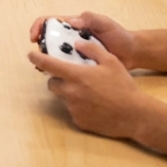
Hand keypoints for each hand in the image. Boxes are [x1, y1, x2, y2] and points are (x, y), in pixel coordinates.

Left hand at [27, 36, 147, 139]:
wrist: (136, 115)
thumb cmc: (124, 86)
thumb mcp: (111, 61)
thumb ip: (92, 50)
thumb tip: (77, 44)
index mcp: (76, 76)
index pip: (49, 65)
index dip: (37, 59)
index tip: (31, 55)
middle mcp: (71, 93)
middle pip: (52, 84)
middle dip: (58, 79)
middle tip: (72, 77)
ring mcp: (74, 109)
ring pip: (63, 98)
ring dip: (70, 93)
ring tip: (90, 92)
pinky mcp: (79, 122)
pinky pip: (73, 111)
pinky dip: (79, 106)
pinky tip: (95, 105)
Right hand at [29, 11, 138, 68]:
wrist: (132, 54)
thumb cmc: (119, 35)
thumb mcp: (106, 23)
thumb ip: (90, 19)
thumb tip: (72, 22)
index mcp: (73, 25)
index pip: (49, 22)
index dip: (38, 27)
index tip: (34, 37)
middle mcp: (71, 39)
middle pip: (49, 39)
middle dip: (40, 47)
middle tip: (39, 57)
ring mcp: (75, 53)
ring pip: (55, 55)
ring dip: (48, 61)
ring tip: (45, 69)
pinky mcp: (80, 66)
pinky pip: (66, 68)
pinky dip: (59, 72)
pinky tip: (58, 78)